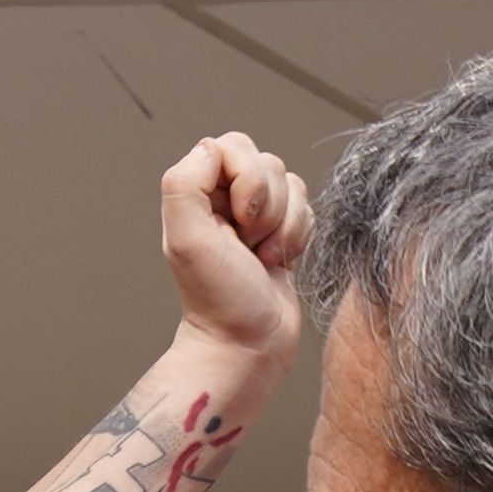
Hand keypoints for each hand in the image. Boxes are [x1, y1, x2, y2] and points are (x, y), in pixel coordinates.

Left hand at [158, 132, 311, 384]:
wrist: (249, 344)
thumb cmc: (219, 300)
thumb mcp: (186, 238)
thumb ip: (185, 183)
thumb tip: (211, 147)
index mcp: (197, 192)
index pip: (233, 147)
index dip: (247, 180)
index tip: (238, 221)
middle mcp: (224, 198)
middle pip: (267, 162)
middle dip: (269, 205)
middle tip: (249, 242)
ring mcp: (255, 215)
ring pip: (291, 184)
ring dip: (285, 225)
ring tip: (263, 257)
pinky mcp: (282, 232)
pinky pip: (307, 209)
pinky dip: (300, 237)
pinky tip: (279, 262)